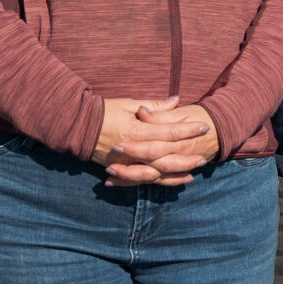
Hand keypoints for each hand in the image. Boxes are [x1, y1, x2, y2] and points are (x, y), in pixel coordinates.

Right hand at [92, 97, 214, 186]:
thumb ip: (154, 106)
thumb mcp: (128, 104)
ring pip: (156, 172)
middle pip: (165, 156)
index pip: (167, 131)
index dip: (187, 130)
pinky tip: (175, 182)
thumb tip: (176, 101)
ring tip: (194, 172)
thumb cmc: (105, 111)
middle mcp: (133, 149)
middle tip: (204, 156)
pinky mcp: (122, 170)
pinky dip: (160, 182)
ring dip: (176, 173)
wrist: (78, 126)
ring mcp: (127, 162)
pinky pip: (144, 180)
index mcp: (136, 130)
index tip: (203, 127)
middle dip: (186, 156)